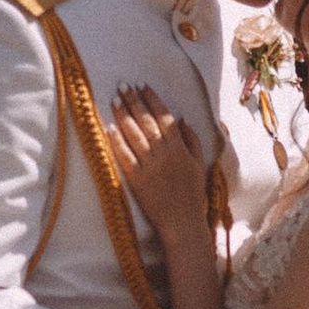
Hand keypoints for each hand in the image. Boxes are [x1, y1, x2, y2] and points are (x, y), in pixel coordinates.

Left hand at [112, 87, 211, 242]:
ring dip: (123, 115)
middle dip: (134, 101)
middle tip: (123, 86)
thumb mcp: (199, 165)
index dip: (152, 99)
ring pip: (134, 135)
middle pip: (146, 121)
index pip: (164, 117)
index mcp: (179, 148)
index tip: (143, 86)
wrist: (182, 222)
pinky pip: (124, 156)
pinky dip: (116, 141)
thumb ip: (192, 140)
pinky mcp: (137, 179)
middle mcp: (164, 153)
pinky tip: (108, 128)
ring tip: (114, 100)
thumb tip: (182, 119)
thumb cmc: (193, 195)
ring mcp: (149, 166)